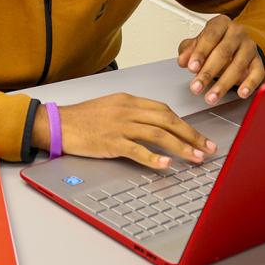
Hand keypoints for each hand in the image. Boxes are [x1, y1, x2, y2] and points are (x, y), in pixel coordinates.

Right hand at [59, 94, 216, 169]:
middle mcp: (127, 110)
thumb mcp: (109, 108)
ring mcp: (119, 126)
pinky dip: (153, 157)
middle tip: (207, 148)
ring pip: (158, 133)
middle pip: (167, 120)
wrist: (57, 124)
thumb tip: (154, 126)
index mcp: (128, 101)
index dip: (185, 124)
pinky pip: (137, 149)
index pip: (164, 110)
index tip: (198, 136)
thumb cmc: (81, 119)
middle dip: (191, 134)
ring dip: (180, 146)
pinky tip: (166, 163)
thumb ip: (132, 114)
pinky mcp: (111, 141)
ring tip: (195, 157)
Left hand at [177, 14, 264, 104]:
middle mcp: (237, 32)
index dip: (200, 53)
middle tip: (197, 87)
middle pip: (223, 52)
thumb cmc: (214, 43)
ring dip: (223, 84)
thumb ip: (188, 50)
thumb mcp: (198, 43)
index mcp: (221, 24)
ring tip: (212, 97)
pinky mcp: (258, 61)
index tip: (191, 68)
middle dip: (208, 72)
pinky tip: (241, 93)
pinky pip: (257, 73)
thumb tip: (183, 60)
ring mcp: (250, 46)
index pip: (210, 36)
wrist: (236, 45)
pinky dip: (249, 84)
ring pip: (238, 65)